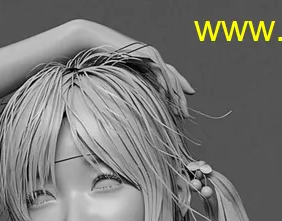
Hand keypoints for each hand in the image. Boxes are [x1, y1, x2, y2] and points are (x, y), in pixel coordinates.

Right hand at [71, 20, 194, 114]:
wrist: (96, 44)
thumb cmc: (105, 63)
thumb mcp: (124, 79)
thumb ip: (135, 87)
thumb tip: (140, 105)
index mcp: (151, 65)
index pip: (170, 78)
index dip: (180, 91)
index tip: (185, 108)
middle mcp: (155, 59)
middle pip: (174, 79)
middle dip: (181, 99)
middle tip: (185, 115)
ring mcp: (152, 56)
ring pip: (170, 76)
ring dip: (175, 95)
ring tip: (179, 110)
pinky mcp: (147, 54)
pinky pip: (160, 71)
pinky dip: (163, 84)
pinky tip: (165, 97)